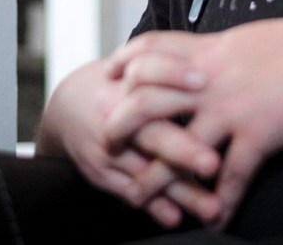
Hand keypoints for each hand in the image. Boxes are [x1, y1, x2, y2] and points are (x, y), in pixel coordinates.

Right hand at [35, 58, 220, 227]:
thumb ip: (170, 69)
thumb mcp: (138, 67)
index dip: (174, 74)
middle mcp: (116, 115)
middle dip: (183, 150)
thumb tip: (213, 68)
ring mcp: (108, 147)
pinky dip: (155, 206)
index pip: (150, 70)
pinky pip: (130, 191)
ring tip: (212, 207)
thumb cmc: (119, 84)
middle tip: (213, 163)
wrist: (69, 104)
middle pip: (150, 132)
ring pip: (147, 173)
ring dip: (181, 192)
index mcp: (128, 82)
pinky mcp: (100, 172)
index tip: (203, 81)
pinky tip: (176, 216)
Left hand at [107, 15, 282, 227]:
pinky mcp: (259, 135)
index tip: (111, 78)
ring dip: (157, 179)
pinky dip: (222, 204)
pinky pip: (233, 178)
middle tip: (109, 143)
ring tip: (141, 198)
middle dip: (122, 125)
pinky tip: (216, 220)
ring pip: (179, 148)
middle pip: (147, 100)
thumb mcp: (248, 39)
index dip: (125, 63)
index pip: (151, 51)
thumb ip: (219, 52)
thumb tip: (204, 57)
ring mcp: (233, 110)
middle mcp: (212, 81)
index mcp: (209, 53)